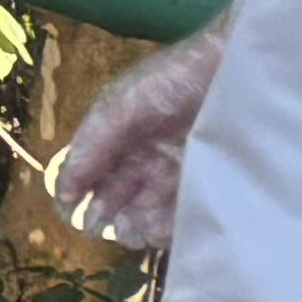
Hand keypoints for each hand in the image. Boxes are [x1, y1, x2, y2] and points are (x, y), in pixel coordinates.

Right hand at [51, 20, 223, 248]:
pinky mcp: (208, 184)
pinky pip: (184, 211)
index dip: (81, 192)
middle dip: (112, 214)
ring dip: (138, 224)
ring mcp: (178, 171)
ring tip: (135, 231)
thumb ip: (93, 146)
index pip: (94, 170)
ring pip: (150, 208)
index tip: (75, 215)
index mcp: (120, 134)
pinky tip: (159, 230)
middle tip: (110, 229)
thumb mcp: (122, 105)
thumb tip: (64, 193)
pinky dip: (168, 226)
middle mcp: (147, 155)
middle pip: (121, 193)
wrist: (237, 70)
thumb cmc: (174, 81)